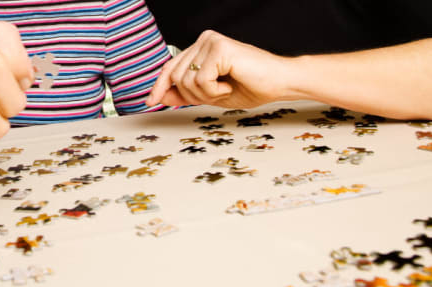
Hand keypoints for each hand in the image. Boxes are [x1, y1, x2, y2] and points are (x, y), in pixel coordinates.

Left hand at [146, 30, 293, 108]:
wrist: (281, 84)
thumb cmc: (251, 87)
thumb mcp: (210, 95)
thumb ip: (185, 93)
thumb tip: (159, 97)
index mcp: (201, 48)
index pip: (171, 67)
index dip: (159, 86)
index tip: (150, 102)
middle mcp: (204, 40)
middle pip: (175, 77)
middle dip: (192, 96)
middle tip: (218, 95)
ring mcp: (211, 41)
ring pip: (186, 80)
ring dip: (206, 95)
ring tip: (226, 89)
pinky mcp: (219, 48)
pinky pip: (201, 80)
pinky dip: (215, 91)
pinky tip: (230, 84)